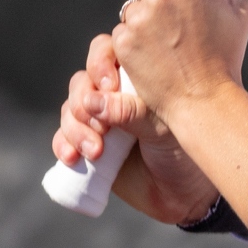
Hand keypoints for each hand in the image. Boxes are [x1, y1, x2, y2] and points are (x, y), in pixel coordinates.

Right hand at [52, 29, 221, 223]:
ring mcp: (100, 120)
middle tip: (103, 128)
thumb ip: (132, 113)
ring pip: (71, 110)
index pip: (108, 51)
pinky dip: (63, 145)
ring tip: (95, 152)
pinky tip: (73, 158)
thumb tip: (92, 101)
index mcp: (139, 78)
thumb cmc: (185, 152)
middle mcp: (116, 94)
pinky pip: (62, 138)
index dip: (101, 63)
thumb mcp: (164, 129)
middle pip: (82, 82)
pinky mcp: (87, 145)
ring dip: (75, 129)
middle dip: (85, 104)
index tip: (110, 86)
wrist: (184, 195)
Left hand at [112, 0, 247, 119]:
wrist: (203, 97)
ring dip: (146, 19)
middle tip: (178, 20)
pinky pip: (124, 30)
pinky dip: (135, 41)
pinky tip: (155, 55)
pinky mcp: (123, 41)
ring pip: (134, 7)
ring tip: (168, 43)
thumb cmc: (226, 57)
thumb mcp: (242, 13)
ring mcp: (138, 19)